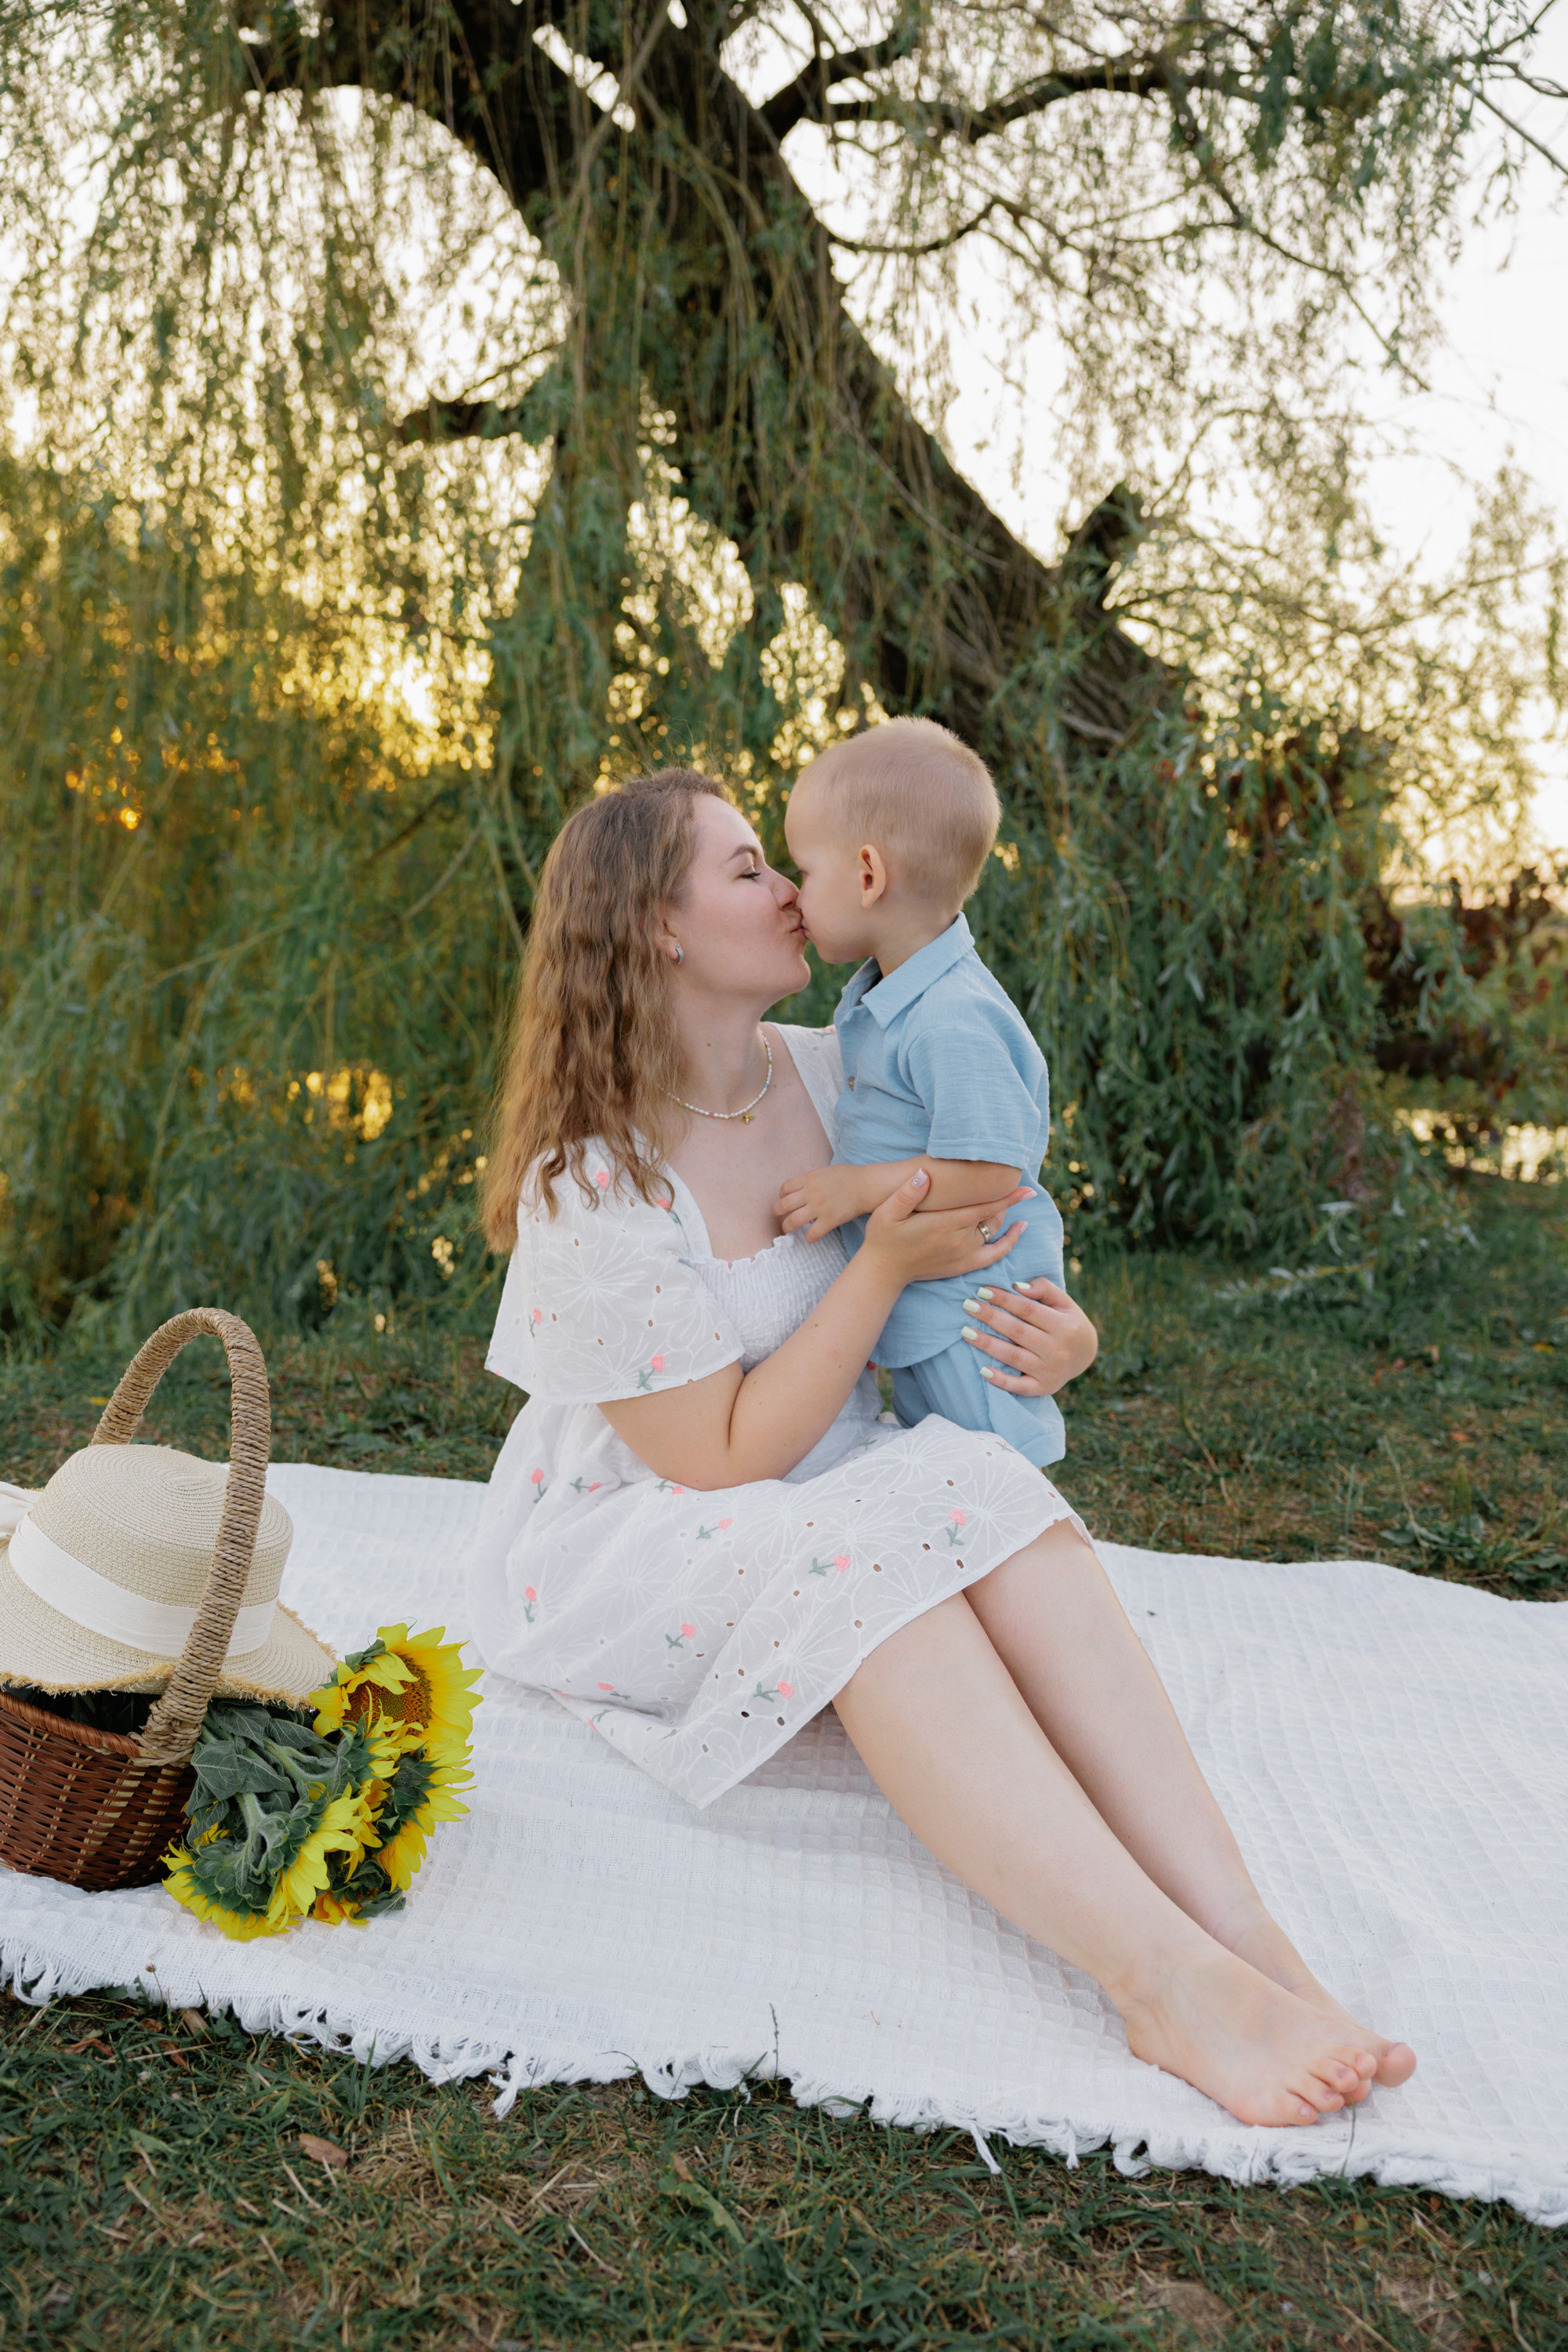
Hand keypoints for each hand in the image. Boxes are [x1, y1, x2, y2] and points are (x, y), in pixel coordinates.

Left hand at [775, 1163, 870, 1240]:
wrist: (866, 1185)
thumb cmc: (850, 1176)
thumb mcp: (826, 1171)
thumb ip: (812, 1179)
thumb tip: (804, 1186)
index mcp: (809, 1179)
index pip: (784, 1188)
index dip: (782, 1196)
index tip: (785, 1201)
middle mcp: (810, 1193)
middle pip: (783, 1205)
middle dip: (777, 1213)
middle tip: (780, 1218)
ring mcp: (819, 1207)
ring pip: (792, 1221)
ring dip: (787, 1227)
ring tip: (787, 1230)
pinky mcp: (829, 1220)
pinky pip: (812, 1234)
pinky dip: (809, 1237)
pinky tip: (811, 1237)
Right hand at [859, 1168, 1029, 1287]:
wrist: (884, 1271)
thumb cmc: (884, 1238)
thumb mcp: (886, 1213)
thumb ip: (906, 1193)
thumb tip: (925, 1173)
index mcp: (945, 1224)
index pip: (984, 1207)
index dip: (1007, 1197)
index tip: (1027, 1188)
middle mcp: (960, 1240)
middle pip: (992, 1216)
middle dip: (1005, 1199)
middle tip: (1013, 1181)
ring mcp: (964, 1255)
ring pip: (994, 1230)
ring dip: (1005, 1215)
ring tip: (1014, 1197)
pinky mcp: (964, 1265)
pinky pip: (995, 1254)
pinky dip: (1010, 1242)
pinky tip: (1019, 1229)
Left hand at [958, 1276, 1097, 1395]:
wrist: (1086, 1355)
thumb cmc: (1068, 1322)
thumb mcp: (1064, 1302)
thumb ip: (1044, 1289)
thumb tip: (1017, 1287)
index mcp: (1064, 1326)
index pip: (1028, 1310)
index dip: (1004, 1299)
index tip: (982, 1290)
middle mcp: (1058, 1350)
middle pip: (1017, 1332)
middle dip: (990, 1317)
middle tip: (968, 1305)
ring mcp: (1050, 1371)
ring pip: (1013, 1357)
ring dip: (987, 1344)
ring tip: (966, 1332)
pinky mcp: (1043, 1388)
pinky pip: (1019, 1386)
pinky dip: (1001, 1381)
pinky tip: (983, 1370)